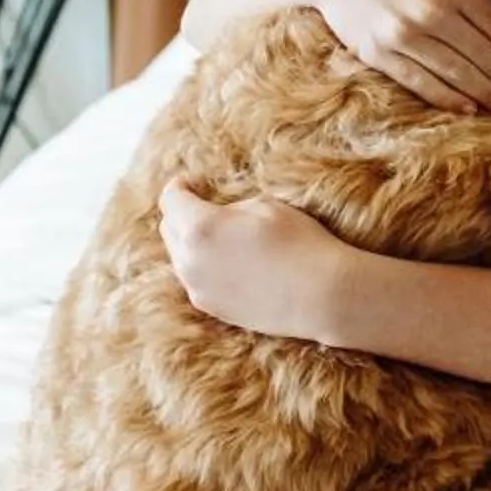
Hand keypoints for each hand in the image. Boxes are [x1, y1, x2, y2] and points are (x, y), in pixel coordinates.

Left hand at [157, 180, 353, 342]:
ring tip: (220, 237)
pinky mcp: (211, 307)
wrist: (321, 295)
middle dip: (182, 213)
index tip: (190, 183)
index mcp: (200, 227)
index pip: (171, 200)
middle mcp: (189, 260)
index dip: (179, 187)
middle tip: (203, 206)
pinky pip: (195, 280)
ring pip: (180, 257)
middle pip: (168, 228)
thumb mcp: (266, 205)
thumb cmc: (299, 242)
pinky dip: (204, 267)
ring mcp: (197, 287)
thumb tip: (218, 214)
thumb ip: (230, 208)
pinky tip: (231, 263)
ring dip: (192, 243)